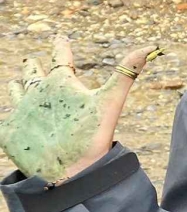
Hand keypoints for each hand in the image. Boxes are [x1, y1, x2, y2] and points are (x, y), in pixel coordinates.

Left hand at [0, 37, 157, 181]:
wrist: (67, 174)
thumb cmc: (92, 136)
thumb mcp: (111, 102)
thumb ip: (126, 72)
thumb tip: (148, 46)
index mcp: (60, 82)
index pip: (61, 56)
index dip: (61, 45)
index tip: (59, 37)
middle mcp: (35, 93)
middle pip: (32, 73)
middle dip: (34, 67)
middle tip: (32, 61)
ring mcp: (19, 113)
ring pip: (14, 93)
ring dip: (17, 88)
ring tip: (16, 84)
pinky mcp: (7, 134)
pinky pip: (7, 121)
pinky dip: (14, 119)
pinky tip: (17, 121)